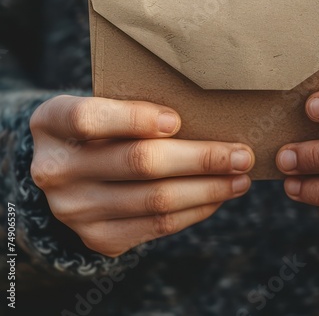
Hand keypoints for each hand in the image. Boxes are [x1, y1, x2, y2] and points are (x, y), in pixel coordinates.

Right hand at [30, 95, 254, 256]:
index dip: (134, 119)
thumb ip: (135, 105)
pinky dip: (195, 210)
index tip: (177, 120)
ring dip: (208, 189)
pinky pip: (157, 227)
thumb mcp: (103, 105)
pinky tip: (217, 197)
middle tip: (242, 154)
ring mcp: (75, 210)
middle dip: (201, 159)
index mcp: (52, 124)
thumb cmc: (102, 127)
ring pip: (155, 200)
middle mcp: (56, 170)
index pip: (89, 119)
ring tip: (241, 178)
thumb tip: (207, 113)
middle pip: (138, 163)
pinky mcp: (99, 238)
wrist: (71, 172)